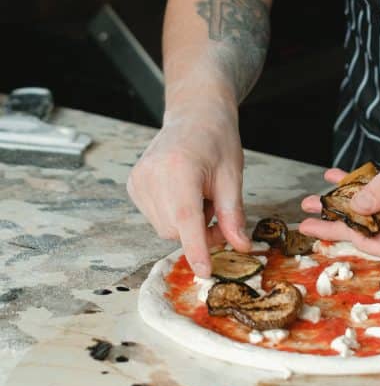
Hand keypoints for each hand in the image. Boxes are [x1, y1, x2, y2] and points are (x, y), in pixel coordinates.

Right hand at [126, 97, 251, 276]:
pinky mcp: (133, 184)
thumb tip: (240, 246)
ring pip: (164, 227)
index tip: (204, 272)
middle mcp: (152, 174)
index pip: (186, 219)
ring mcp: (138, 179)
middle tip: (217, 210)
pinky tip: (182, 190)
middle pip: (176, 230)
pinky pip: (155, 217)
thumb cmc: (217, 139)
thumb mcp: (232, 174)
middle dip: (199, 232)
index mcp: (179, 168)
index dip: (196, 248)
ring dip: (186, 221)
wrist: (195, 113)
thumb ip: (233, 213)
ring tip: (198, 192)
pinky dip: (172, 213)